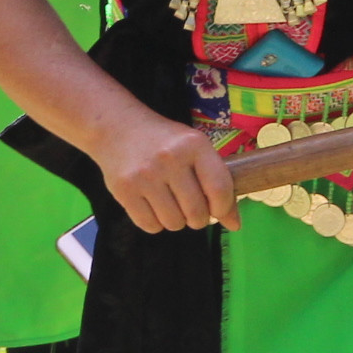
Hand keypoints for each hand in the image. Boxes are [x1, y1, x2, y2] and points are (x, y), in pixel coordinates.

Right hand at [93, 106, 238, 233]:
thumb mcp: (194, 150)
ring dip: (175, 220)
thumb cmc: (165, 141)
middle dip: (197, 218)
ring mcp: (145, 175)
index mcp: (194, 144)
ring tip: (169, 201)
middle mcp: (170, 158)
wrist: (117, 126)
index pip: (220, 189)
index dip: (223, 209)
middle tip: (190, 206)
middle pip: (196, 214)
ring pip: (174, 224)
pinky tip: (151, 203)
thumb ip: (217, 183)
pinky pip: (150, 226)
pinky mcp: (124, 190)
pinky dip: (155, 222)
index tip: (218, 210)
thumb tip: (235, 225)